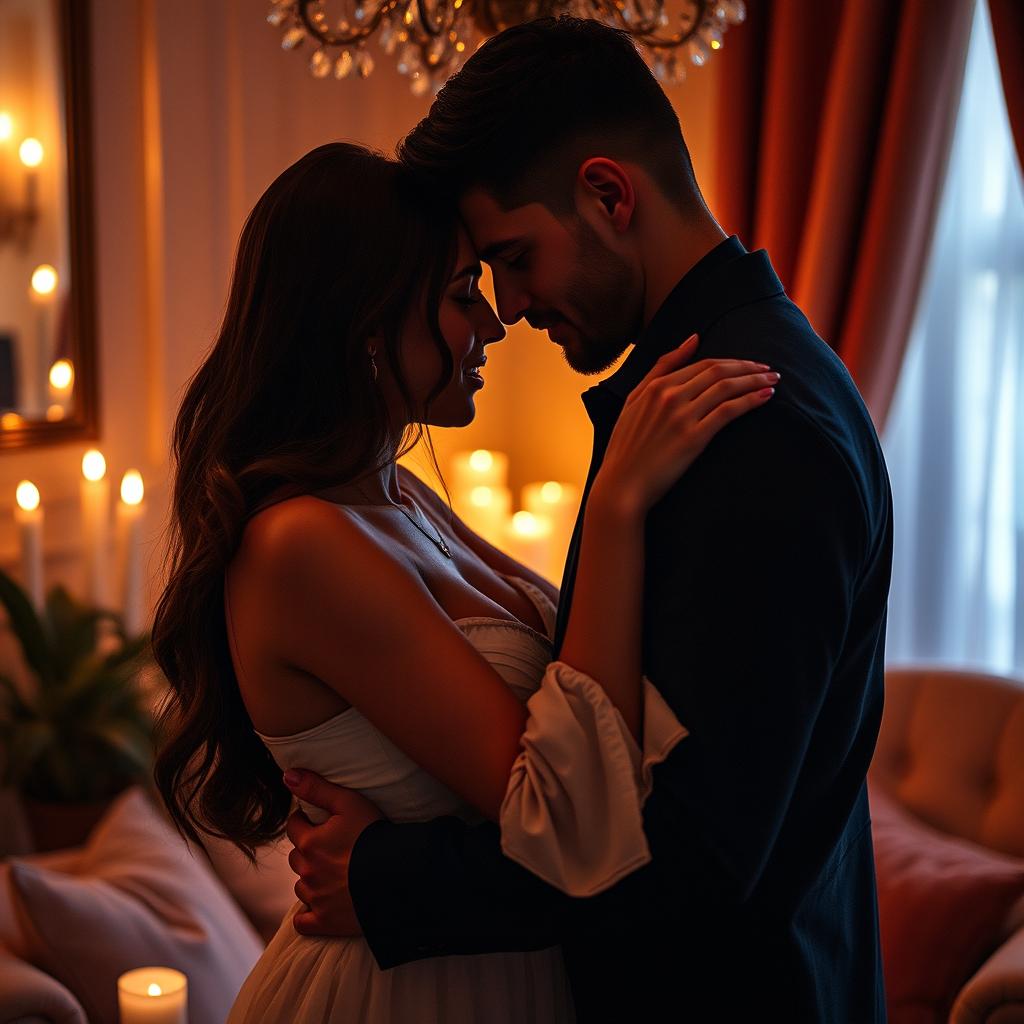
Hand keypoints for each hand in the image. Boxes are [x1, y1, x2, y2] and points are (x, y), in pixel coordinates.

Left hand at [283, 768, 384, 937]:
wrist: (399, 877)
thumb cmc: (375, 836)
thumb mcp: (349, 803)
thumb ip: (317, 788)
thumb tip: (287, 775)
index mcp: (310, 842)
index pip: (294, 826)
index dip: (305, 821)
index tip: (319, 821)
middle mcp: (307, 872)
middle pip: (297, 857)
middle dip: (308, 849)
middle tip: (331, 846)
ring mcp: (315, 899)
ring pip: (301, 886)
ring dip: (311, 879)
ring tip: (333, 873)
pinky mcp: (325, 923)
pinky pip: (304, 922)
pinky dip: (308, 914)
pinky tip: (322, 905)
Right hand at [594, 334, 777, 515]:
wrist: (622, 485)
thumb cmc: (626, 447)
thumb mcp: (634, 401)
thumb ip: (661, 368)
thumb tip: (693, 338)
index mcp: (655, 386)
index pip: (702, 364)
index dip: (732, 362)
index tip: (751, 365)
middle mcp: (669, 396)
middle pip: (718, 371)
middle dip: (749, 367)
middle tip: (769, 370)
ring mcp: (681, 416)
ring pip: (727, 387)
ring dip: (755, 381)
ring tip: (773, 381)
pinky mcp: (693, 438)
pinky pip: (728, 411)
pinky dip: (750, 401)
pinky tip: (765, 397)